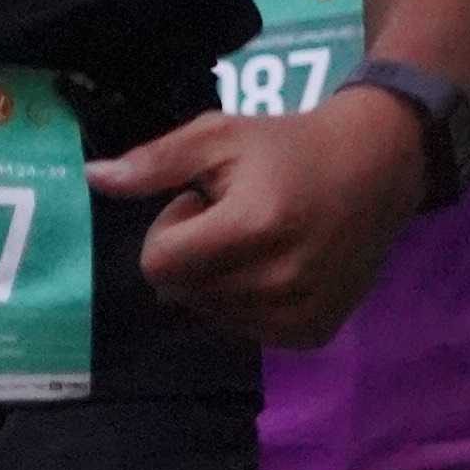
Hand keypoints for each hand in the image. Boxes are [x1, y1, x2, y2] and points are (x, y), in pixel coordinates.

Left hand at [95, 84, 422, 345]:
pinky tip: (278, 264)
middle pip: (181, 291)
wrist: (378, 167)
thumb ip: (154, 162)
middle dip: (194, 253)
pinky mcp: (313, 333)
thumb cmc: (287, 146)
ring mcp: (300, 313)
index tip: (203, 201)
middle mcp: (279, 280)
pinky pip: (244, 331)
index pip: (158, 264)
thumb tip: (92, 179)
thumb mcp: (218, 136)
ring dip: (217, 280)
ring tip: (259, 239)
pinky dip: (245, 302)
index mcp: (253, 227)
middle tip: (234, 217)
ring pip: (209, 315)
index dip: (170, 228)